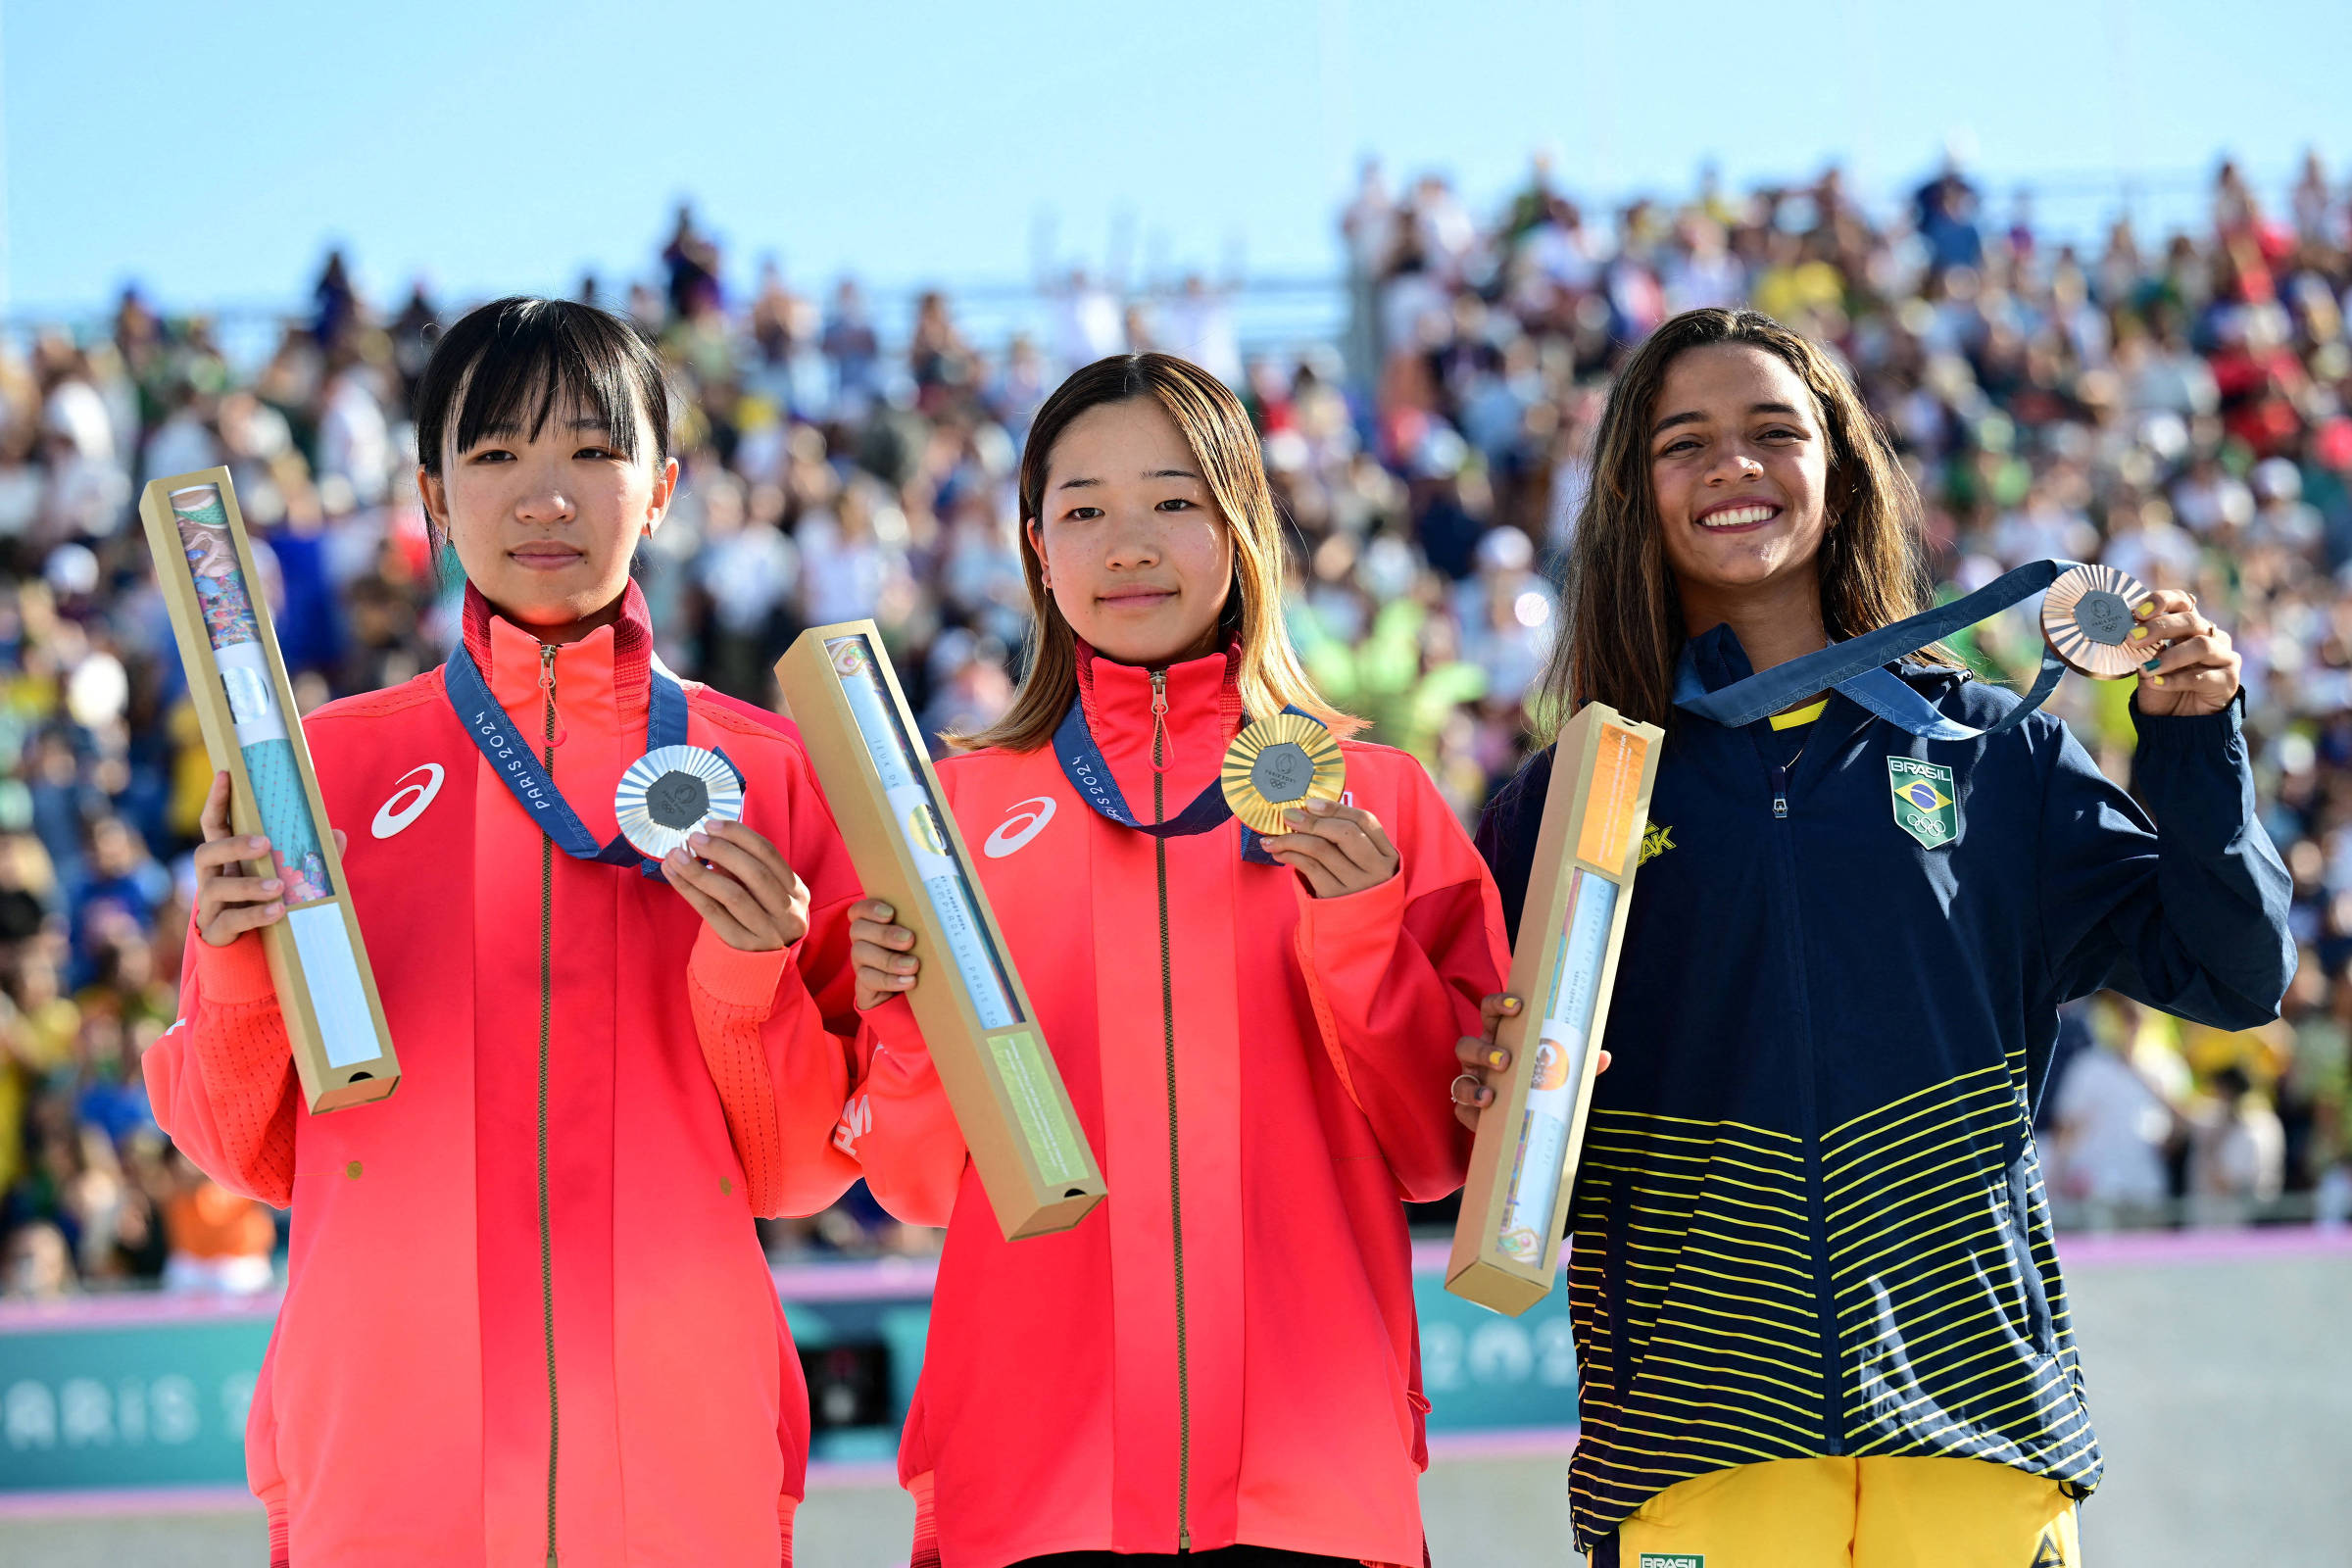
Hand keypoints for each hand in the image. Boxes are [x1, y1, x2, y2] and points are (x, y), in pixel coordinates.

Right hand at [193, 771, 346, 946]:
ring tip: (279, 887)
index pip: (214, 824)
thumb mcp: (294, 879)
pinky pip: (228, 921)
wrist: (256, 954)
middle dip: (234, 845)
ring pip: (215, 887)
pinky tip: (277, 912)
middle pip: (206, 852)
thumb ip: (314, 857)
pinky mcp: (216, 932)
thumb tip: (337, 833)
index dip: (216, 799)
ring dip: (248, 885)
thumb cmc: (272, 904)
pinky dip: (254, 915)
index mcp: (228, 859)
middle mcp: (213, 878)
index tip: (226, 773)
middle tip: (265, 843)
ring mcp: (210, 906)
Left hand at [665, 820, 808, 951]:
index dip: (739, 836)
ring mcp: (768, 931)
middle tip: (694, 838)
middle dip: (721, 850)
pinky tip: (674, 876)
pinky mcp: (743, 946)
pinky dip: (690, 891)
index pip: (769, 854)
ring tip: (676, 855)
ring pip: (732, 894)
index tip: (712, 824)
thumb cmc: (760, 921)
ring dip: (699, 870)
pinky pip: (713, 913)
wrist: (763, 970)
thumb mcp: (766, 896)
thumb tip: (711, 840)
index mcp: (798, 892)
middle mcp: (789, 912)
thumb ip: (746, 871)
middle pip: (754, 872)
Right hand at [848, 897, 918, 1010]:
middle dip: (885, 934)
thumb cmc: (919, 953)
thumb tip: (938, 919)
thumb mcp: (919, 938)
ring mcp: (860, 961)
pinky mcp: (863, 983)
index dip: (870, 908)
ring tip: (913, 965)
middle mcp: (862, 939)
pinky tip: (909, 981)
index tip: (890, 913)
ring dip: (889, 959)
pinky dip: (889, 980)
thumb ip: (919, 926)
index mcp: (872, 922)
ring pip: (860, 953)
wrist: (912, 991)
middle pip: (859, 929)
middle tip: (909, 940)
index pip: (860, 909)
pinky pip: (868, 979)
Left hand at [1263, 798, 1399, 897]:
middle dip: (1312, 820)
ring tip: (1274, 837)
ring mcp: (1356, 886)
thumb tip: (1310, 812)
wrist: (1361, 935)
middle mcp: (1376, 870)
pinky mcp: (1334, 898)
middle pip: (1344, 833)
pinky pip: (1309, 868)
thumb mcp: (1366, 867)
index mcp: (1387, 856)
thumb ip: (1350, 842)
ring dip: (1292, 838)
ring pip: (1321, 849)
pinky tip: (1279, 853)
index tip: (1311, 803)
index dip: (1336, 808)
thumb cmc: (1359, 892)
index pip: (1365, 821)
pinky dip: (1291, 855)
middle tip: (1288, 816)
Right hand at [1449, 991, 1611, 1131]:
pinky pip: (1461, 1110)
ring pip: (1459, 1079)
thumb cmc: (1540, 1083)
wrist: (1527, 1119)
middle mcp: (1480, 1058)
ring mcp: (1471, 1083)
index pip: (1490, 1012)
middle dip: (1484, 1050)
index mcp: (1500, 1038)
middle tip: (1506, 1060)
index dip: (1499, 1004)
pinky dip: (1472, 1114)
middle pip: (1467, 1044)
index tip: (1518, 1006)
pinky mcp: (1468, 1109)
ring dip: (1472, 1086)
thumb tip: (1603, 1056)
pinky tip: (1487, 1118)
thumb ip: (1577, 1064)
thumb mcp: (1559, 1071)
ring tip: (1489, 1097)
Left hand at [2128, 588, 2239, 715]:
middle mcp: (2211, 636)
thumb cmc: (2161, 686)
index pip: (2183, 602)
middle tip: (2133, 638)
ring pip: (2202, 645)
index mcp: (2190, 626)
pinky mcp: (2229, 680)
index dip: (2163, 601)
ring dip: (2170, 656)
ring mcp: (2224, 656)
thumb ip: (2144, 648)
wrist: (2177, 722)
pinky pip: (2202, 676)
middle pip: (2191, 621)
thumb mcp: (2147, 663)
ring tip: (2146, 668)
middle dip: (2160, 627)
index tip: (2139, 611)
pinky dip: (2175, 679)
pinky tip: (2156, 683)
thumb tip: (2128, 631)